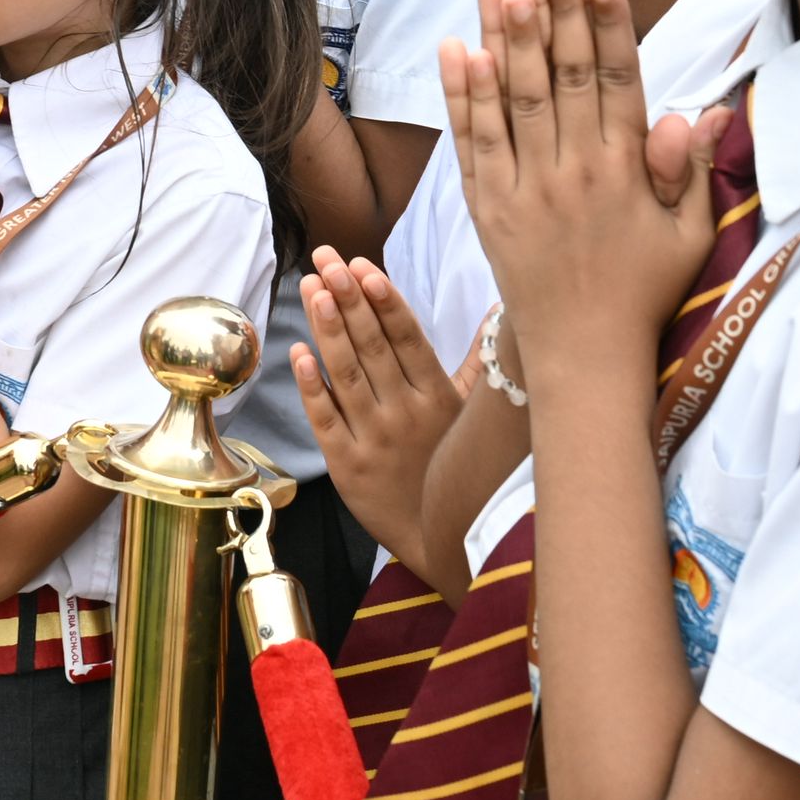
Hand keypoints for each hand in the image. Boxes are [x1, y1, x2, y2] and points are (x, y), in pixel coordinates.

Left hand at [293, 246, 458, 578]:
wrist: (443, 540)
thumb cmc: (457, 465)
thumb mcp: (475, 415)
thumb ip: (479, 362)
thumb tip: (500, 312)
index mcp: (439, 398)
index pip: (408, 339)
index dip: (384, 302)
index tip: (363, 266)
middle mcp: (407, 414)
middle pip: (373, 348)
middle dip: (348, 299)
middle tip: (325, 259)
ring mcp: (376, 440)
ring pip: (347, 376)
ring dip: (327, 329)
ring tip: (310, 287)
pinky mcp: (347, 466)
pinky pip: (326, 420)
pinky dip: (312, 386)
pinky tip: (298, 352)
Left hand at [443, 0, 713, 401]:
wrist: (584, 359)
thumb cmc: (645, 292)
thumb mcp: (689, 236)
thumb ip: (692, 173)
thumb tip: (701, 113)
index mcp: (627, 172)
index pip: (615, 80)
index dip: (604, 23)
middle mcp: (574, 173)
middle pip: (560, 75)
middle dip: (550, 10)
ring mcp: (526, 190)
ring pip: (513, 98)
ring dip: (503, 35)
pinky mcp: (488, 211)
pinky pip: (474, 144)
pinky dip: (464, 95)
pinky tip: (456, 47)